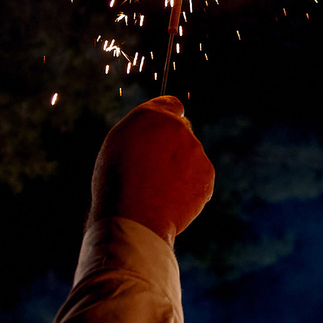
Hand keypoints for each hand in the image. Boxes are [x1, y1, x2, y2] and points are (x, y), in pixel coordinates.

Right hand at [90, 95, 214, 240]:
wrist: (134, 217)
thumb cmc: (115, 184)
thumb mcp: (117, 147)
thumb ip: (141, 133)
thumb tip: (156, 134)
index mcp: (151, 115)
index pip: (171, 105)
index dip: (167, 120)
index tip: (163, 132)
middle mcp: (178, 127)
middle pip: (182, 132)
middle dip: (173, 146)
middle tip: (154, 171)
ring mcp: (196, 150)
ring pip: (191, 156)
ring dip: (181, 169)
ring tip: (157, 191)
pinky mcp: (207, 173)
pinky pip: (199, 178)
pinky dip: (189, 187)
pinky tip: (170, 200)